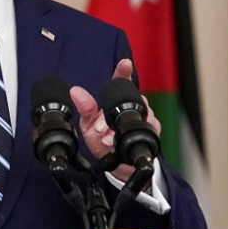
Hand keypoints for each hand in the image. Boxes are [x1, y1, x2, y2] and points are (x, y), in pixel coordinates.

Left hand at [68, 59, 160, 180]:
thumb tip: (75, 91)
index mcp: (115, 103)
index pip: (122, 82)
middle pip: (134, 98)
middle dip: (117, 112)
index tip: (125, 64)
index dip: (124, 72)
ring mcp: (145, 117)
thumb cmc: (103, 142)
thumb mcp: (89, 127)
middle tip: (102, 128)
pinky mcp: (152, 129)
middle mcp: (132, 107)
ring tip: (107, 139)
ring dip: (120, 128)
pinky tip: (119, 143)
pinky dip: (130, 136)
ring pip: (140, 113)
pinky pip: (145, 128)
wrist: (117, 164)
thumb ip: (85, 109)